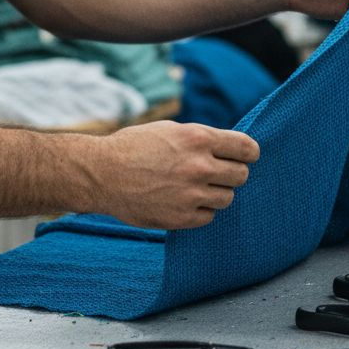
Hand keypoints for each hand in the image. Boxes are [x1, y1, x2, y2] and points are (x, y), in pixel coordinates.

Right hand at [92, 120, 258, 229]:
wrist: (101, 174)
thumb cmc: (133, 147)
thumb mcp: (169, 130)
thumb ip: (201, 139)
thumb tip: (230, 148)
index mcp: (198, 138)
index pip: (246, 148)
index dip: (248, 153)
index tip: (244, 157)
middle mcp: (199, 166)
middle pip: (241, 175)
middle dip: (231, 174)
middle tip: (214, 174)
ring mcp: (191, 194)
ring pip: (227, 198)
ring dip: (215, 193)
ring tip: (194, 188)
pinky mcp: (181, 217)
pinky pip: (208, 217)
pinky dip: (200, 211)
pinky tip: (182, 202)